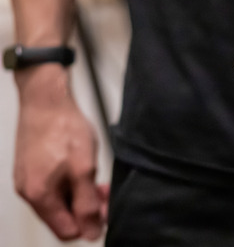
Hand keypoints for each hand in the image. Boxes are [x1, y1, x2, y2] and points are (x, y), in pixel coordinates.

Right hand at [13, 65, 105, 240]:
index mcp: (39, 196)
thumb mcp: (84, 169)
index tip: (107, 208)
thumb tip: (91, 233)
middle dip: (87, 209)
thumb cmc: (64, 128)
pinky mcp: (32, 169)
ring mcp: (28, 180)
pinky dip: (71, 184)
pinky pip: (54, 187)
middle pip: (63, 217)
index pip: (66, 231)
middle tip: (106, 192)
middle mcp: (29, 192)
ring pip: (60, 201)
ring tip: (97, 179)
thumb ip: (87, 203)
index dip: (91, 224)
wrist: (47, 100)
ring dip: (81, 195)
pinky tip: (83, 169)